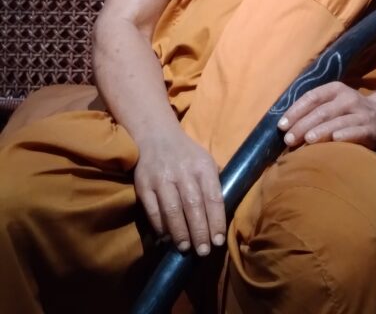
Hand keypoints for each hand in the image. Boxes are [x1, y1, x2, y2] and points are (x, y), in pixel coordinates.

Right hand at [133, 127, 224, 255]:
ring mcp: (161, 178)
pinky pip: (153, 211)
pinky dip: (161, 227)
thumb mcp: (205, 161)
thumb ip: (213, 184)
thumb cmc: (186, 154)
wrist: (156, 135)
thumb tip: (220, 217)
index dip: (216, 221)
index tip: (218, 241)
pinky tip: (167, 238)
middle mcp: (182, 171)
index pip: (213, 197)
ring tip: (186, 248)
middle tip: (203, 251)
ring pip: (172, 211)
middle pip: (193, 206)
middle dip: (200, 232)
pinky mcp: (143, 185)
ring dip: (180, 234)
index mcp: (202, 166)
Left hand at [277, 82, 375, 148]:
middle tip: (288, 139)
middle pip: (322, 111)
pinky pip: (357, 131)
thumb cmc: (349, 112)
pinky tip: (335, 140)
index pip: (312, 97)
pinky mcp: (372, 129)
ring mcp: (361, 113)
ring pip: (338, 121)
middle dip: (303, 125)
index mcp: (335, 89)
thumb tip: (285, 125)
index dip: (296, 110)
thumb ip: (314, 110)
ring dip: (321, 130)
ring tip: (306, 140)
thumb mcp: (334, 103)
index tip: (281, 125)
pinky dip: (346, 135)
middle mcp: (348, 98)